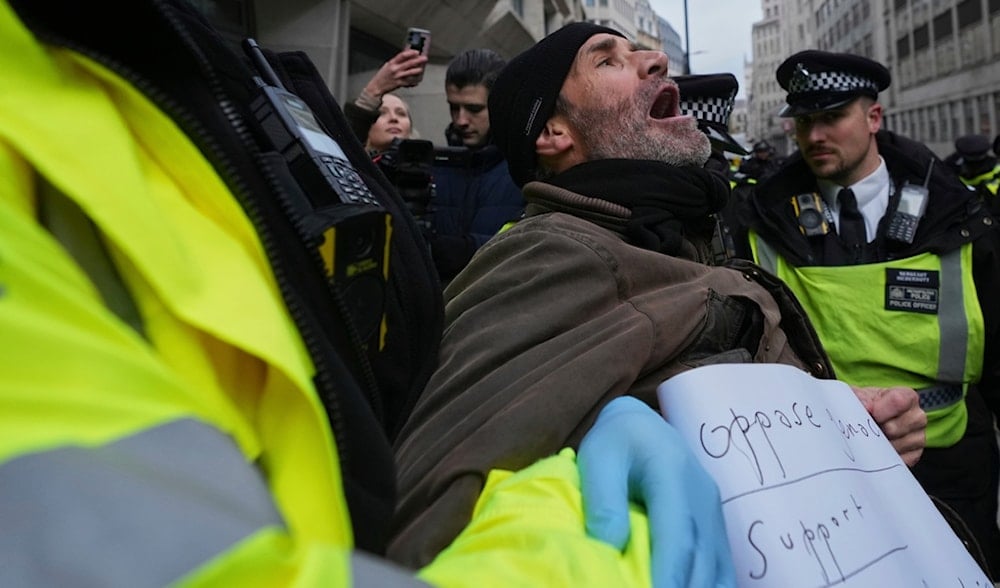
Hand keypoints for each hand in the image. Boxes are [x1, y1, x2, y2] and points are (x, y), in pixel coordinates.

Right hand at [364, 49, 427, 95]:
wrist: (377, 86)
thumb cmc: (383, 75)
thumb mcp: (388, 65)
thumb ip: (397, 61)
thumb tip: (407, 57)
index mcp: (392, 63)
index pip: (403, 55)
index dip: (411, 53)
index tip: (417, 52)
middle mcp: (395, 69)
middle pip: (409, 63)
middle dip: (418, 60)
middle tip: (424, 58)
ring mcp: (398, 76)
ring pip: (410, 72)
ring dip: (417, 70)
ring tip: (421, 69)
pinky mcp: (399, 83)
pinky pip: (409, 82)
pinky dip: (414, 81)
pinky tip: (417, 80)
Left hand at [577, 396, 735, 587]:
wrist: (644, 426)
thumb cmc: (616, 443)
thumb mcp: (597, 459)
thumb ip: (604, 501)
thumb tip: (610, 547)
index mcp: (673, 476)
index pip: (677, 535)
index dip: (670, 574)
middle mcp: (704, 498)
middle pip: (701, 559)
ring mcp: (715, 515)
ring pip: (717, 568)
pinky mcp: (716, 528)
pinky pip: (722, 567)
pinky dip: (711, 587)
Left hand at [851, 385, 925, 465]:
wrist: (867, 419)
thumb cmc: (866, 404)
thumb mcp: (860, 395)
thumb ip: (860, 397)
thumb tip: (866, 407)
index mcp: (907, 397)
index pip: (899, 401)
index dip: (880, 410)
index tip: (869, 413)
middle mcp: (917, 416)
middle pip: (895, 428)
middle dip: (876, 429)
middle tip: (866, 428)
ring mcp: (918, 437)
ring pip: (895, 446)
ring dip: (878, 444)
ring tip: (870, 437)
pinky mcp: (914, 455)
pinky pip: (897, 460)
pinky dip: (883, 457)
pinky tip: (877, 449)